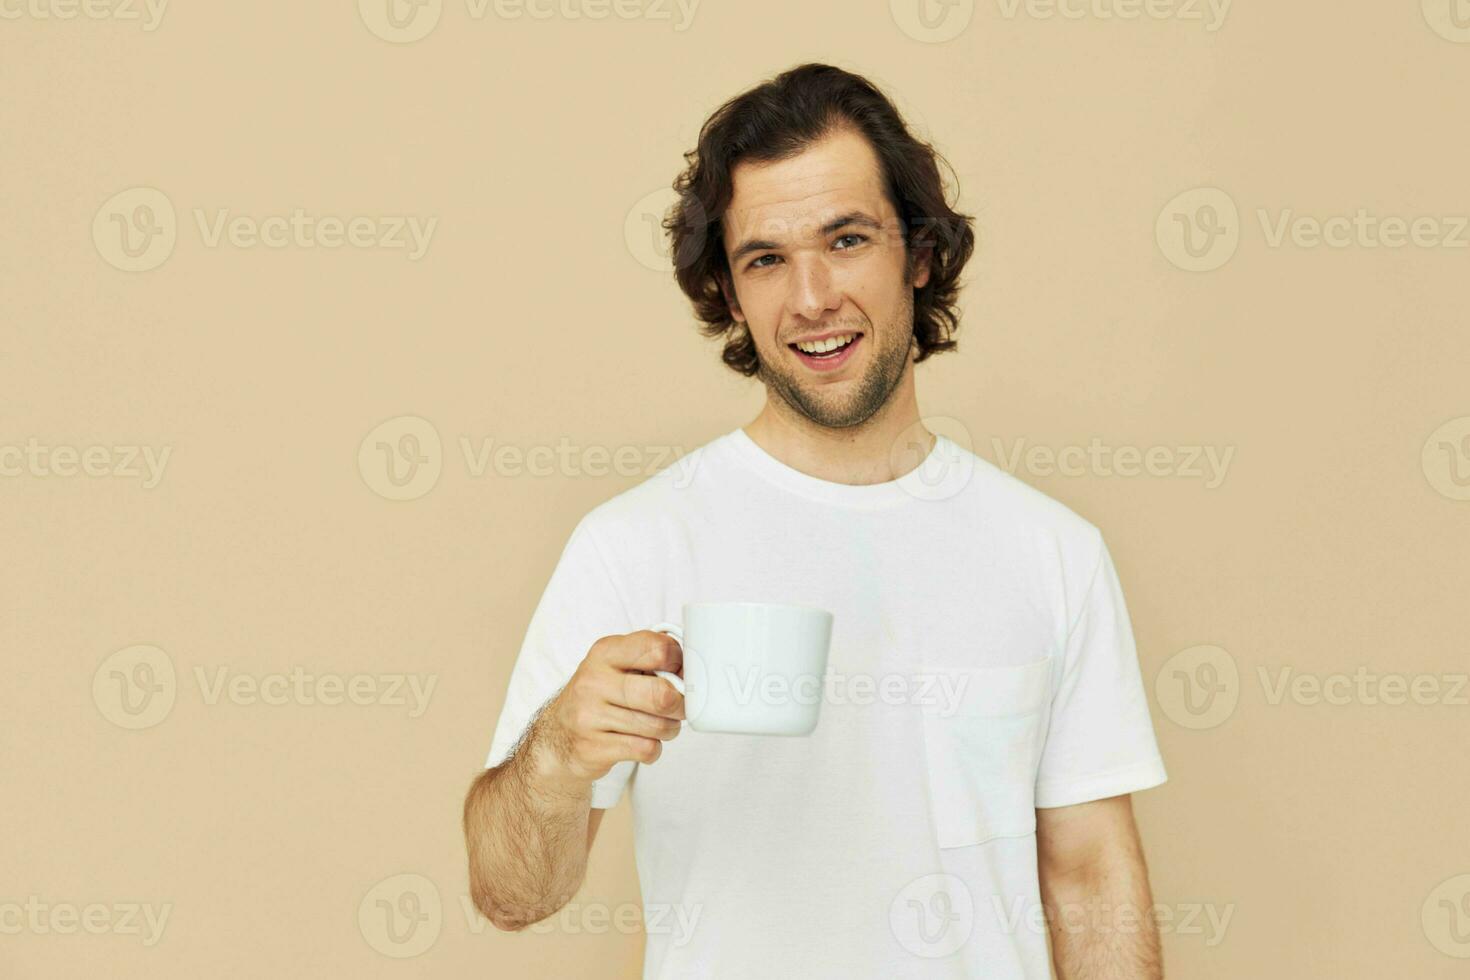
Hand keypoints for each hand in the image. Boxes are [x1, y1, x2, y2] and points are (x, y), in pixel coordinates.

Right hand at [536, 629, 685, 783]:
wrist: (558, 737)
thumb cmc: (601, 697)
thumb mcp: (618, 666)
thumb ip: (651, 660)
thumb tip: (692, 670)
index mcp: (605, 652)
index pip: (658, 648)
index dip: (680, 663)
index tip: (679, 674)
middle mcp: (593, 681)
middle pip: (662, 694)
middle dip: (681, 706)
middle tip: (679, 708)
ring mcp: (589, 715)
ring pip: (657, 726)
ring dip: (668, 729)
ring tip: (659, 726)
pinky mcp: (592, 748)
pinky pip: (645, 749)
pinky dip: (653, 749)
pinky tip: (643, 743)